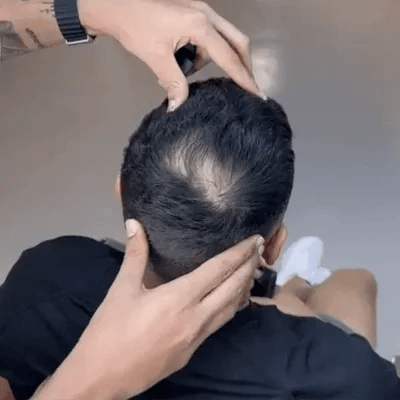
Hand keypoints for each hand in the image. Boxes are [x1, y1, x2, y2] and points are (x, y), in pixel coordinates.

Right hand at [33, 220, 264, 399]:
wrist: (102, 378)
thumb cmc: (110, 330)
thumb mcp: (122, 289)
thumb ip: (135, 254)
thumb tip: (135, 223)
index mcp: (180, 298)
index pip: (219, 270)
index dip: (240, 253)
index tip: (256, 240)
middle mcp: (196, 317)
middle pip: (233, 288)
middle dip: (249, 266)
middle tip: (260, 249)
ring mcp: (197, 338)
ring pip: (231, 308)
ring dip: (244, 287)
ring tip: (251, 270)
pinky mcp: (192, 352)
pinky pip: (220, 324)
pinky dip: (231, 307)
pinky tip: (231, 300)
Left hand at [78, 0, 261, 110]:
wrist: (115, 5)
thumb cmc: (134, 26)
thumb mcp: (156, 59)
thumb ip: (174, 84)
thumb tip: (180, 106)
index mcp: (200, 25)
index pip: (229, 57)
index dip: (244, 78)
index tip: (257, 93)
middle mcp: (207, 15)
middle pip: (238, 42)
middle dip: (242, 66)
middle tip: (244, 86)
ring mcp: (201, 11)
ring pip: (223, 40)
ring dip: (215, 60)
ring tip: (188, 71)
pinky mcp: (193, 14)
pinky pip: (210, 36)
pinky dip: (204, 52)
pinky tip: (184, 60)